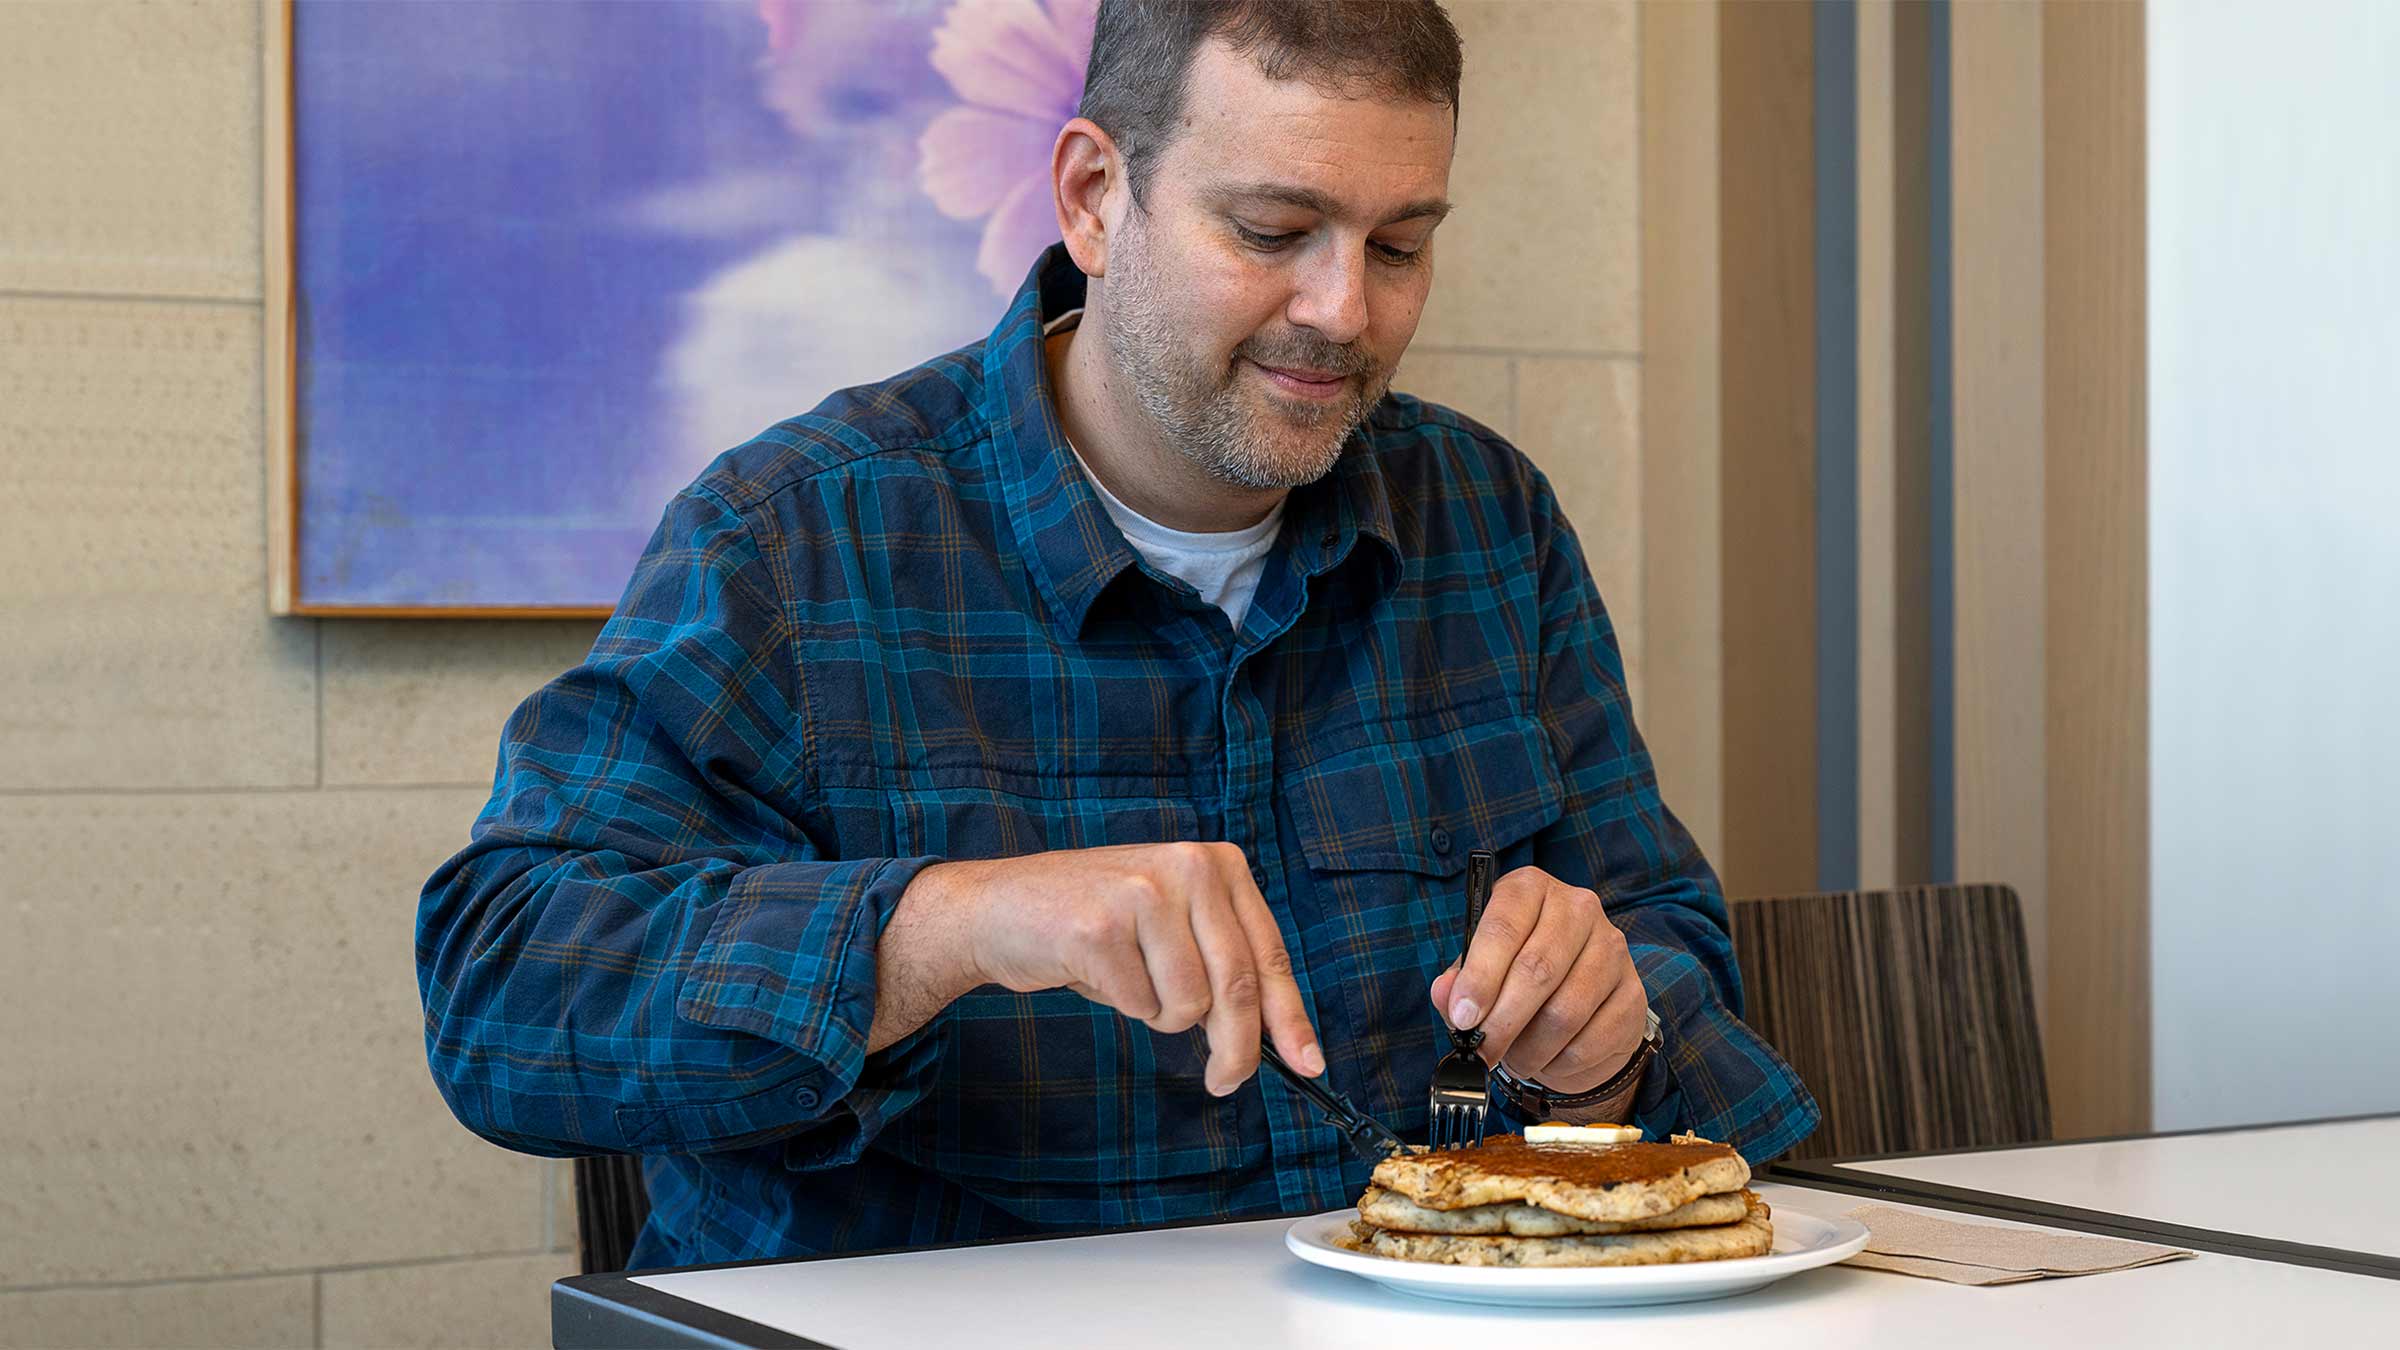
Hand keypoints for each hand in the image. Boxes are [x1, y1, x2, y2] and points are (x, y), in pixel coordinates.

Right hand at [916, 842, 1323, 1095]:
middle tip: (1223, 1081)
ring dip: (1160, 1014)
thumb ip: (1222, 963)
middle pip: (1238, 986)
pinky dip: (1122, 1005)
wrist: (998, 907)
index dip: (1291, 1018)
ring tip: (1128, 981)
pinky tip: (1096, 972)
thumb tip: (1280, 1040)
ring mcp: (1143, 893)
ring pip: (1189, 1004)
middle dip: (1236, 1049)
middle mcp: (1188, 867)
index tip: (1309, 1064)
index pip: (1270, 954)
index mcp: (1217, 863)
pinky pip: (1140, 1005)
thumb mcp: (1173, 924)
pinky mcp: (1101, 929)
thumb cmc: (1094, 926)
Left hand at [1427, 866, 1646, 1095]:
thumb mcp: (1481, 972)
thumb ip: (1459, 983)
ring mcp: (1612, 949)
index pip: (1504, 925)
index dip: (1480, 976)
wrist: (1579, 1003)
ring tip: (1512, 1058)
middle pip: (1537, 970)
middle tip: (1482, 1050)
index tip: (1463, 1015)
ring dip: (1530, 1048)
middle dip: (1502, 1020)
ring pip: (1565, 1011)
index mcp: (1531, 889)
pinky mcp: (1633, 993)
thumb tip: (1446, 995)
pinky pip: (1591, 1040)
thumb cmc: (1518, 978)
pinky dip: (1560, 1061)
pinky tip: (1547, 1058)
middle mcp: (1578, 908)